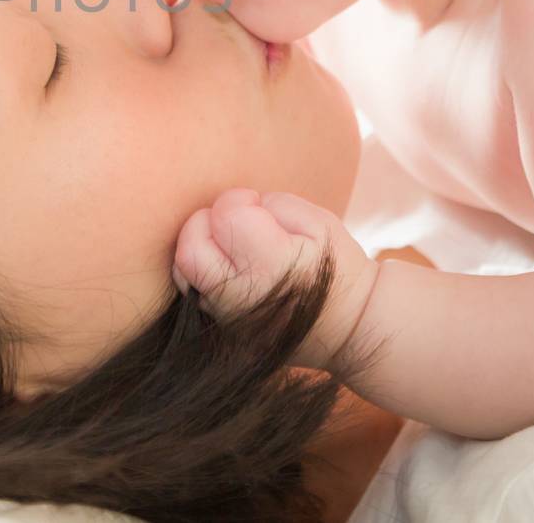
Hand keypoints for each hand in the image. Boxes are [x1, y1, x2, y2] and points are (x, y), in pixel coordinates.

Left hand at [172, 188, 378, 372]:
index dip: (238, 200)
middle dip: (205, 222)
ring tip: (231, 246)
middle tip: (233, 223)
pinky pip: (194, 295)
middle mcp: (242, 298)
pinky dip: (203, 274)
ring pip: (184, 274)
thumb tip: (235, 208)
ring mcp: (228, 321)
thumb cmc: (335, 269)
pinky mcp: (222, 333)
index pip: (227, 216)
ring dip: (201, 249)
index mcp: (273, 265)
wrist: (349, 329)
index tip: (255, 204)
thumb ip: (272, 206)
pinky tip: (229, 267)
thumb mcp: (319, 222)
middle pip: (190, 249)